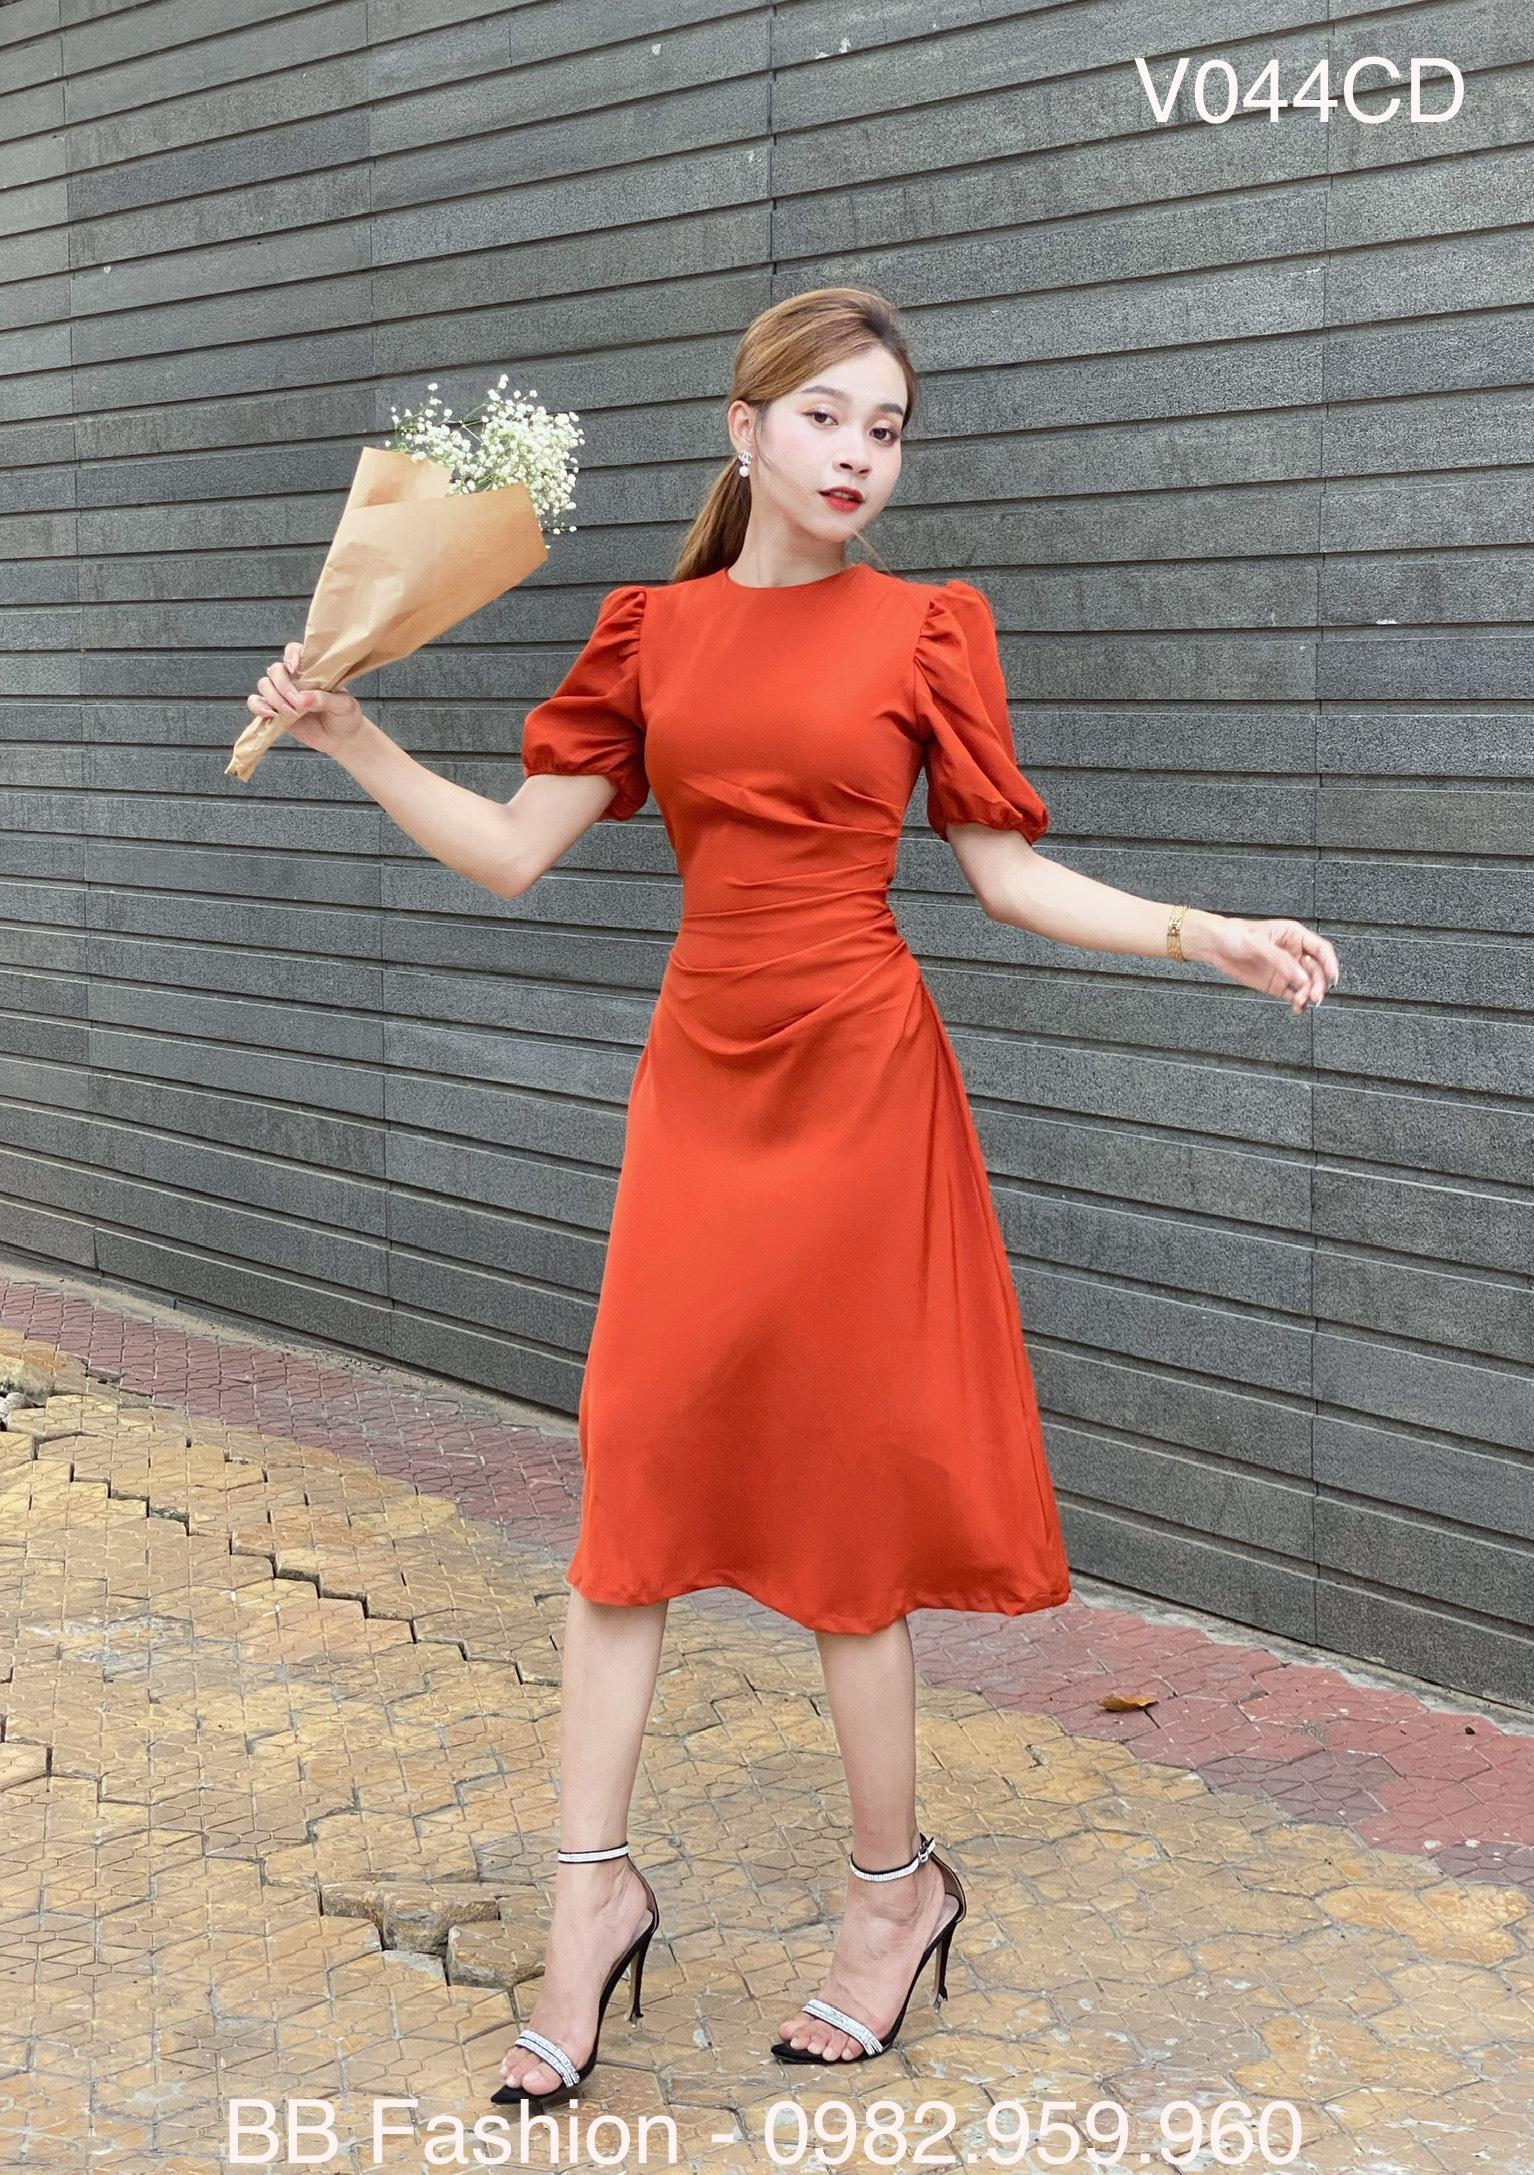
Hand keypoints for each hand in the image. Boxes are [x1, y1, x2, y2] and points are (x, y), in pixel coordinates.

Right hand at [248, 643, 366, 755]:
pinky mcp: (274, 710)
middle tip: (297, 703)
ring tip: (291, 712)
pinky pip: (256, 703)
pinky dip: (258, 707)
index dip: (290, 655)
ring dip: (273, 698)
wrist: (342, 739)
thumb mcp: (343, 705)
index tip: (294, 668)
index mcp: (311, 669)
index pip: (294, 651)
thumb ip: (324, 699)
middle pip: (275, 670)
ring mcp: (282, 694)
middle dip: (283, 686)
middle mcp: (293, 678)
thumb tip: (302, 699)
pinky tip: (272, 715)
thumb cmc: (345, 715)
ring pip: (264, 685)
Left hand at [1189, 910, 1338, 1014]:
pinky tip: (1298, 1008)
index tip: (1333, 977)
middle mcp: (1293, 953)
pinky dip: (1299, 1003)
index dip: (1330, 963)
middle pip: (1317, 970)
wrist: (1214, 945)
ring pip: (1307, 985)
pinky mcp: (1277, 984)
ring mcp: (1286, 970)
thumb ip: (1280, 960)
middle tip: (1315, 996)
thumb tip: (1300, 977)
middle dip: (1319, 984)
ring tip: (1301, 1002)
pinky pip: (1294, 995)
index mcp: (1294, 936)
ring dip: (1309, 995)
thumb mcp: (1257, 943)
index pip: (1321, 949)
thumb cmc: (1233, 934)